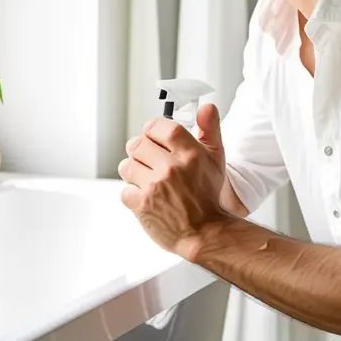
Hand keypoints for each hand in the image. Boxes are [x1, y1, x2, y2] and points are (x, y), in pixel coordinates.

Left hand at [119, 104, 229, 260]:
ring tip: (148, 180)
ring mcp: (154, 186)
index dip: (151, 131)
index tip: (154, 139)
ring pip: (126, 166)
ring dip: (134, 172)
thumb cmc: (209, 196)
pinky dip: (132, 194)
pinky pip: (124, 190)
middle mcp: (171, 167)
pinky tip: (146, 198)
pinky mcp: (142, 205)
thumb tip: (207, 106)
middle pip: (137, 144)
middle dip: (141, 152)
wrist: (206, 233)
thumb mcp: (216, 159)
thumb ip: (210, 130)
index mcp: (189, 153)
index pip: (156, 126)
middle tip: (150, 162)